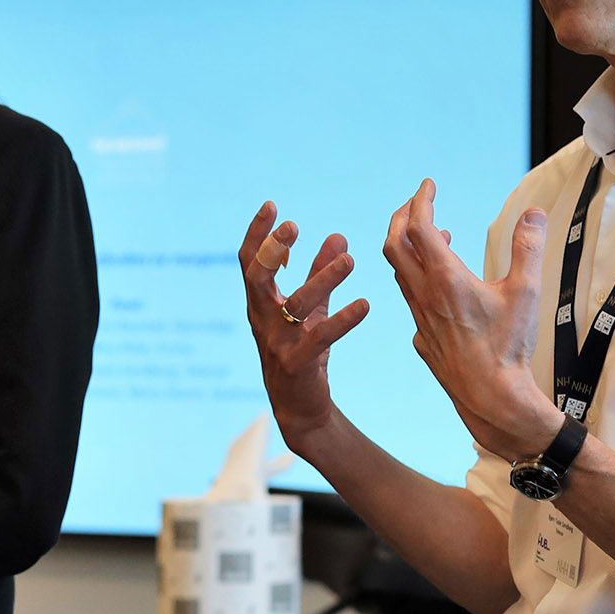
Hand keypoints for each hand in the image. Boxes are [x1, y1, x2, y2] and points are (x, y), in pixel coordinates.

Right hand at [238, 201, 372, 447]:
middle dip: (271, 250)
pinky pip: (319, 338)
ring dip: (322, 280)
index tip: (271, 205)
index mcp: (260, 303)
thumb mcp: (312, 308)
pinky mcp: (297, 365)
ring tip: (350, 261)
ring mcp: (277, 343)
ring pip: (295, 306)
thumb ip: (321, 272)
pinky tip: (365, 304)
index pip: (249, 262)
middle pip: (257, 279)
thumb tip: (339, 235)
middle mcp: (262, 320)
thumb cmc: (303, 351)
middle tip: (293, 226)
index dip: (257, 234)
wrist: (301, 408)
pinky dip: (343, 320)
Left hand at [381, 181, 562, 460]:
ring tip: (439, 237)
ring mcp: (419, 317)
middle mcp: (423, 294)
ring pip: (401, 272)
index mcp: (445, 277)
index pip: (419, 225)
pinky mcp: (423, 338)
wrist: (491, 398)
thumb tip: (534, 212)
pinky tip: (440, 287)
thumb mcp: (527, 293)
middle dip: (401, 216)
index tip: (428, 184)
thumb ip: (529, 248)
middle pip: (394, 244)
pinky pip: (411, 300)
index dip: (421, 199)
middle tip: (418, 202)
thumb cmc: (509, 347)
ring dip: (411, 248)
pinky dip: (419, 279)